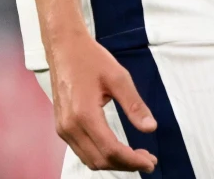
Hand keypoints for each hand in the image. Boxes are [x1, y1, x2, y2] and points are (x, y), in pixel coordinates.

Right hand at [46, 32, 158, 172]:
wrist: (64, 48)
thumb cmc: (90, 59)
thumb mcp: (119, 78)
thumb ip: (135, 105)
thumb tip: (151, 128)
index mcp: (84, 114)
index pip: (110, 150)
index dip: (132, 161)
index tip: (150, 162)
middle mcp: (70, 127)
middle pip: (100, 160)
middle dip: (125, 165)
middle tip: (148, 160)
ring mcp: (63, 129)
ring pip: (89, 159)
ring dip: (113, 163)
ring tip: (136, 156)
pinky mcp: (62, 127)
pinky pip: (82, 151)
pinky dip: (101, 155)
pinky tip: (117, 149)